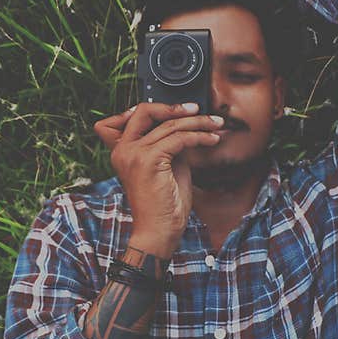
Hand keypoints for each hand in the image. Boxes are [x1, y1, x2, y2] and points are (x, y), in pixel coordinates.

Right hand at [108, 102, 224, 246]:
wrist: (159, 231)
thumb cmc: (164, 205)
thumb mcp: (167, 166)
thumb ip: (170, 145)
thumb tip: (186, 126)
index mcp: (121, 151)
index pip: (132, 116)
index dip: (156, 108)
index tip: (180, 110)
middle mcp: (123, 150)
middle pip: (144, 111)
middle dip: (174, 107)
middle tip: (198, 110)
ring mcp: (133, 154)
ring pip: (169, 124)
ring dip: (198, 122)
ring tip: (215, 124)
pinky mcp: (148, 160)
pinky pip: (179, 138)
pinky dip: (199, 136)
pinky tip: (212, 140)